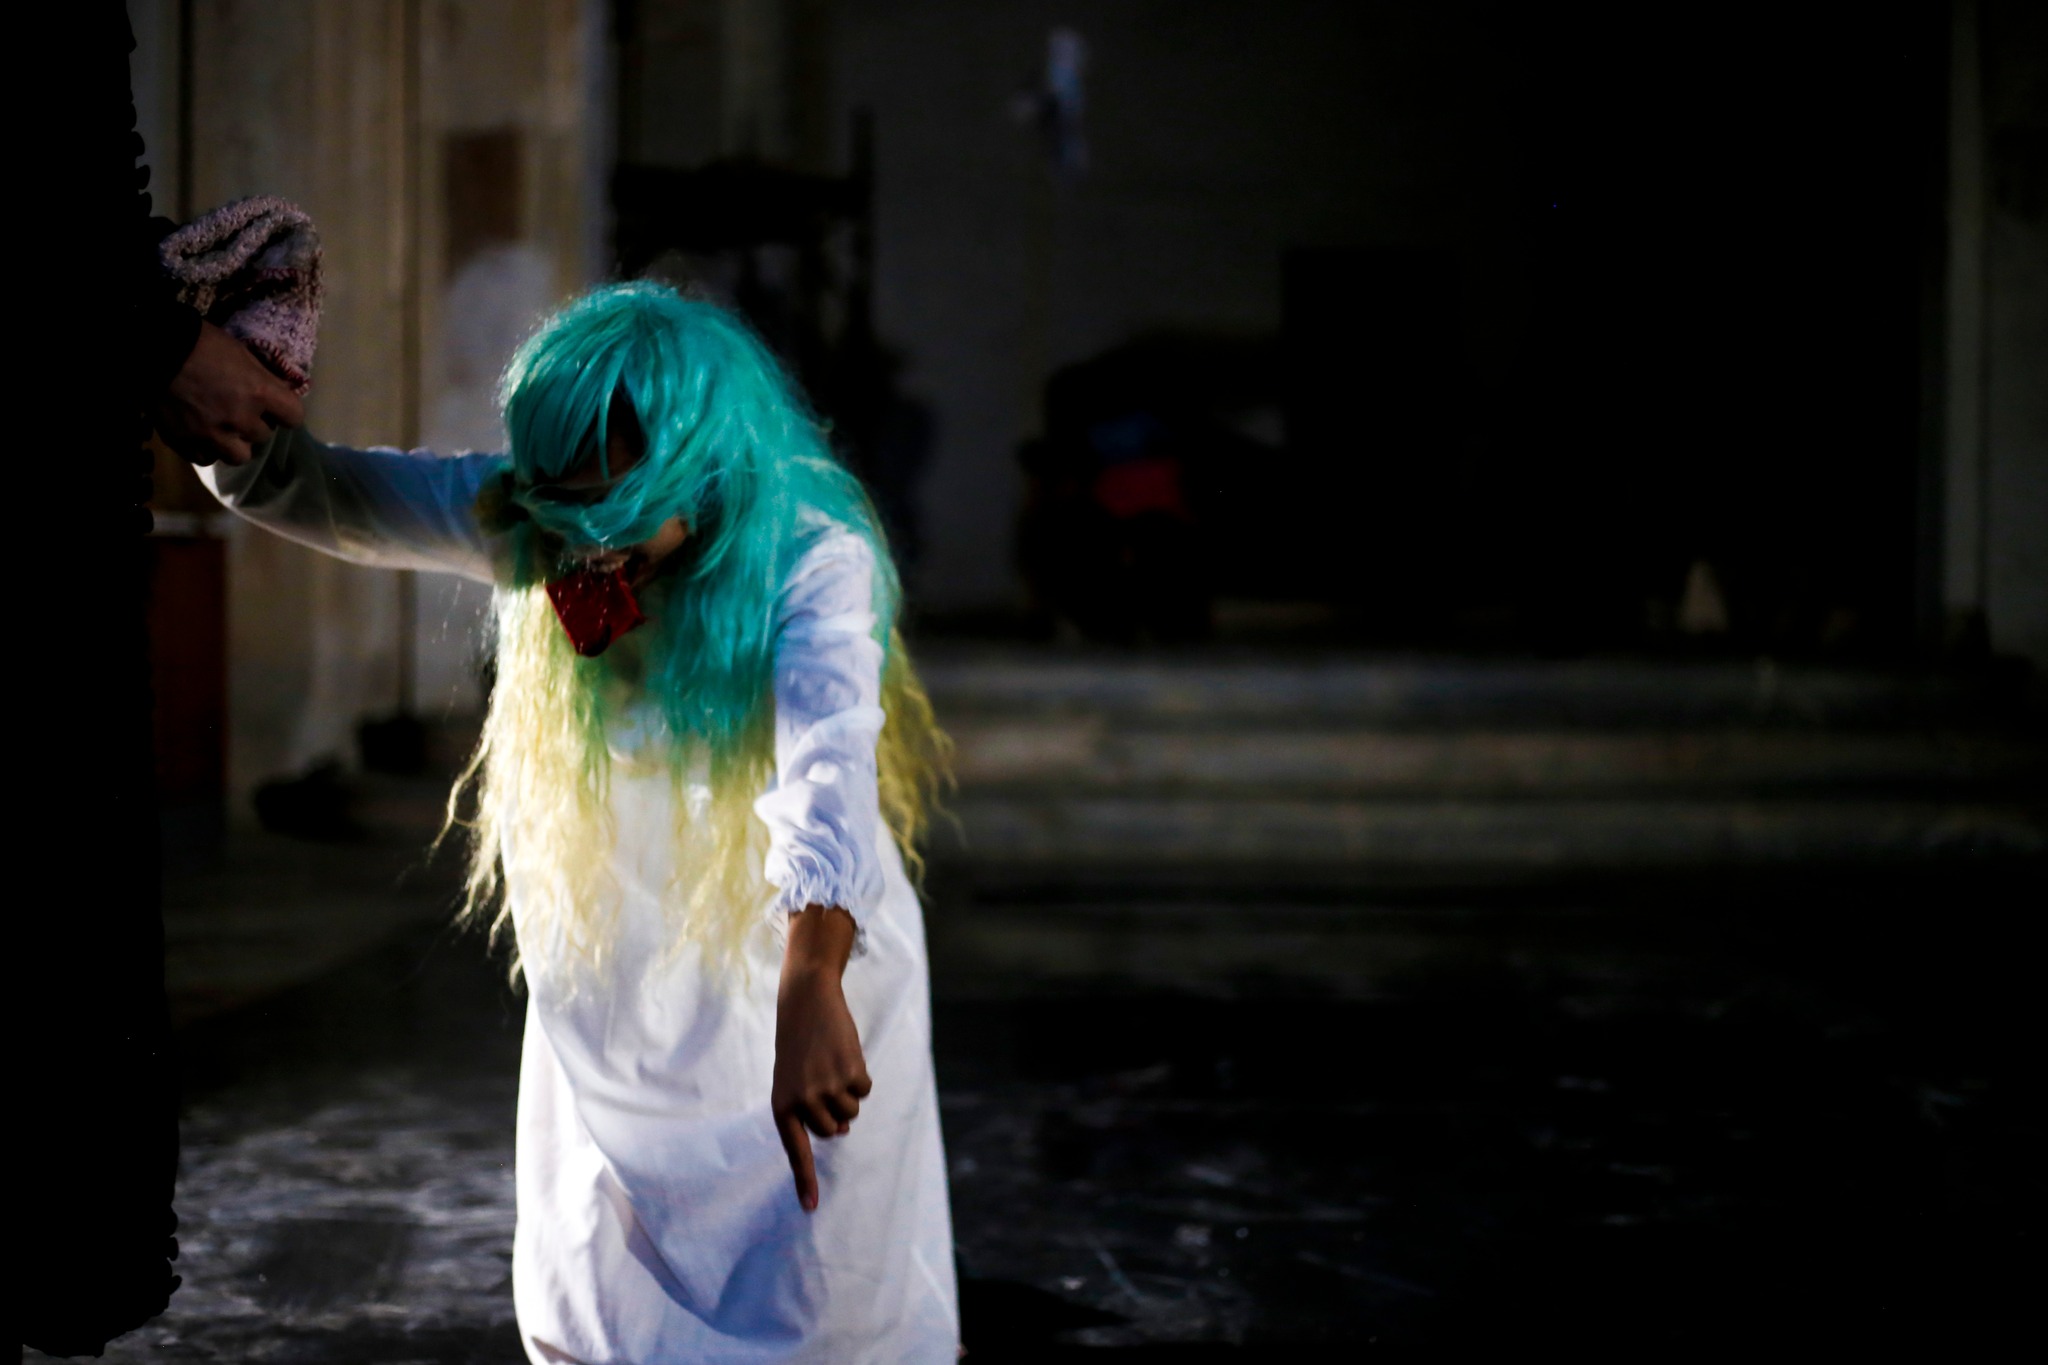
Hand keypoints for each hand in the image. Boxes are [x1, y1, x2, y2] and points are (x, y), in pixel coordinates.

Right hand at [154, 320, 304, 466]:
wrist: (152, 349)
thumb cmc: (200, 342)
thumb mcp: (241, 352)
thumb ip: (263, 378)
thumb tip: (281, 392)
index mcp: (259, 393)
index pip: (294, 417)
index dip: (286, 412)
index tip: (276, 407)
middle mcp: (240, 420)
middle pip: (263, 436)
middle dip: (255, 423)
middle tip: (240, 410)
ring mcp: (211, 435)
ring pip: (239, 456)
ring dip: (234, 443)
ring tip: (222, 428)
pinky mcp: (185, 443)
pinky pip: (206, 458)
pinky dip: (206, 449)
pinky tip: (200, 434)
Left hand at [772, 905, 869, 1212]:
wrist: (806, 1001)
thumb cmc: (799, 1044)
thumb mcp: (794, 1079)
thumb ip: (809, 1109)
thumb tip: (842, 1131)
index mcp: (782, 1106)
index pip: (795, 1151)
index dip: (804, 1181)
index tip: (810, 1209)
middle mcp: (802, 1102)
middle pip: (834, 1130)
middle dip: (836, 1112)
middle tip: (824, 1080)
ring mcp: (827, 1089)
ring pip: (852, 1113)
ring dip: (849, 1093)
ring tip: (832, 1064)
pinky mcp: (849, 1073)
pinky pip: (865, 1091)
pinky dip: (861, 1076)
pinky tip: (845, 1054)